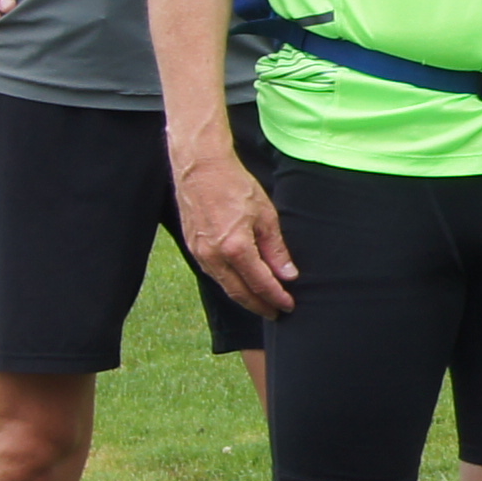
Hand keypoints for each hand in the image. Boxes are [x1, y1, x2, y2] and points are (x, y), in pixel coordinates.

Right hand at [174, 136, 297, 317]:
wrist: (201, 167)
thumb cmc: (235, 185)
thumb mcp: (266, 216)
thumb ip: (275, 249)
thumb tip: (288, 275)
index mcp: (235, 248)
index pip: (260, 283)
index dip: (276, 297)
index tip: (289, 306)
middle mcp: (213, 256)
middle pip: (239, 292)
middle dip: (259, 305)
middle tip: (276, 313)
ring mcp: (199, 253)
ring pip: (224, 285)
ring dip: (244, 297)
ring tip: (261, 302)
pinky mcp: (192, 247)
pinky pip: (213, 273)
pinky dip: (229, 282)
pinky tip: (241, 283)